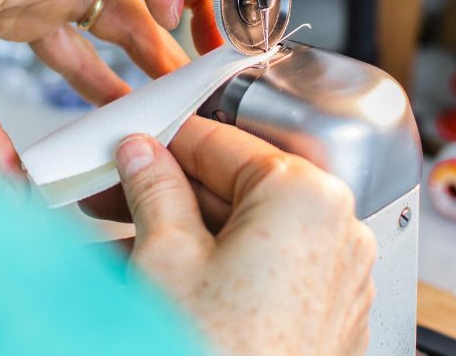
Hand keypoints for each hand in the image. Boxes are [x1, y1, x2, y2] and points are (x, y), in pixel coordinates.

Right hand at [115, 118, 376, 355]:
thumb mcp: (164, 256)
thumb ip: (154, 188)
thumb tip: (143, 155)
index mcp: (306, 198)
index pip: (225, 142)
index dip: (168, 138)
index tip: (135, 137)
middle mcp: (338, 231)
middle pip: (239, 189)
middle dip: (171, 190)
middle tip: (115, 189)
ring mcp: (339, 279)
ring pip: (249, 233)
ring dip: (186, 231)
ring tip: (121, 239)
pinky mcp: (328, 319)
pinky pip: (269, 271)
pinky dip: (220, 267)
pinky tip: (163, 275)